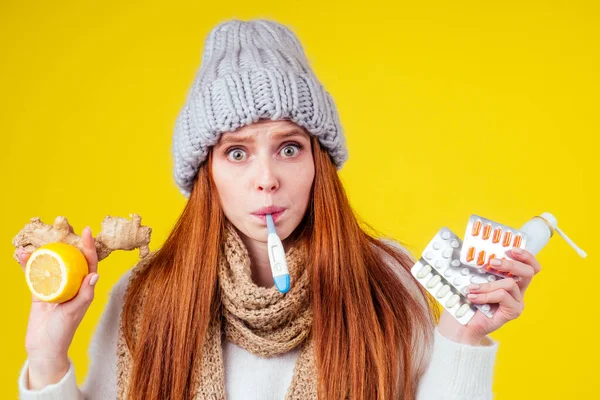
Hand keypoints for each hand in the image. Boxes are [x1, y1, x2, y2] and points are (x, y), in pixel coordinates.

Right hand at [17, 225, 99, 387]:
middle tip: (60, 227)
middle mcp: (72, 283)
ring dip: (42, 252)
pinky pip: (34, 273)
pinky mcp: (40, 291)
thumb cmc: (63, 331)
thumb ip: (85, 294)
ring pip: (50, 263)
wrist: (43, 347)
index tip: (87, 230)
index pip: (89, 262)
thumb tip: (95, 274)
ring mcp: (55, 285)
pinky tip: (21, 255)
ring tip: (33, 241)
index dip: (89, 246)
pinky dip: (28, 264)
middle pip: (69, 258)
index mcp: (84, 287)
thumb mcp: (75, 311)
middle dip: (65, 243)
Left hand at [437, 248, 540, 344]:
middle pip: (529, 272)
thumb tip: (465, 245)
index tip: (510, 248)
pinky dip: (486, 295)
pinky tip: (473, 297)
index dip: (525, 255)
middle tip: (493, 262)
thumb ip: (475, 264)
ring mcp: (516, 301)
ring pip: (510, 283)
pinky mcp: (513, 311)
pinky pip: (503, 296)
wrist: (459, 325)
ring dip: (488, 284)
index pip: (529, 265)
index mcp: (511, 278)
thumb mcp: (470, 277)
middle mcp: (517, 290)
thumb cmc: (464, 300)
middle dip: (511, 264)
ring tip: (472, 288)